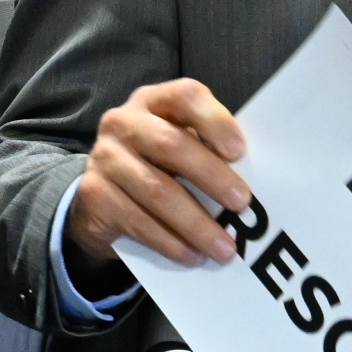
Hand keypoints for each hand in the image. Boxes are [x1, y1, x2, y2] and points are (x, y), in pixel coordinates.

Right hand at [64, 80, 251, 274]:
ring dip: (196, 224)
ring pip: (157, 191)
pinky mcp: (94, 194)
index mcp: (154, 101)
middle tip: (242, 204)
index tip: (240, 151)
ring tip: (224, 248)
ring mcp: (105, 158)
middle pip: (171, 144)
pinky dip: (170, 242)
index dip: (214, 121)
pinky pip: (138, 221)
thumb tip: (257, 182)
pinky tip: (192, 255)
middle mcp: (124, 122)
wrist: (101, 196)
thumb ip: (209, 152)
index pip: (185, 96)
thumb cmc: (157, 166)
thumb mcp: (180, 148)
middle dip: (212, 176)